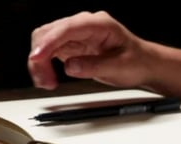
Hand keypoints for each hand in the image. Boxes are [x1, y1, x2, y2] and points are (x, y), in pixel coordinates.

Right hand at [28, 11, 152, 89]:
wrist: (143, 64)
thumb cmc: (136, 61)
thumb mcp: (120, 67)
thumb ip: (95, 66)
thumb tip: (70, 66)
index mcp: (98, 24)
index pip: (66, 29)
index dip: (49, 42)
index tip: (37, 57)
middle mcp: (83, 25)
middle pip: (48, 33)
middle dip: (40, 56)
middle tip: (46, 81)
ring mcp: (75, 34)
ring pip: (44, 42)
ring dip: (39, 62)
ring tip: (47, 83)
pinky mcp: (71, 46)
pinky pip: (49, 51)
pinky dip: (44, 65)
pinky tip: (48, 78)